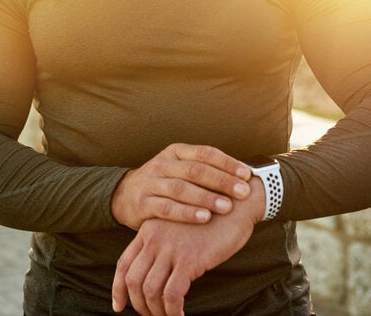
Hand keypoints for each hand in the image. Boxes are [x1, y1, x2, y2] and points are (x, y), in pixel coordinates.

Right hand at [111, 143, 251, 229]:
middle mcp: (163, 163)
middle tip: (243, 192)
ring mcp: (151, 182)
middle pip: (196, 170)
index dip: (227, 163)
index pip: (205, 153)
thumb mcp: (179, 169)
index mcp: (176, 152)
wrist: (123, 196)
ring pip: (182, 188)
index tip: (246, 175)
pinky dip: (187, 213)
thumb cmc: (163, 184)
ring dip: (207, 198)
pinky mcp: (143, 202)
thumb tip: (242, 176)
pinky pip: (167, 207)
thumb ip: (204, 171)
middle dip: (222, 181)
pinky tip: (204, 218)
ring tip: (227, 207)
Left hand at [112, 178, 265, 315]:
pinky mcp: (190, 260)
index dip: (118, 288)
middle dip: (138, 304)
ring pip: (149, 291)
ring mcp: (171, 248)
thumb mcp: (178, 227)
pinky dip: (172, 311)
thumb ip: (163, 243)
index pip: (123, 263)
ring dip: (156, 311)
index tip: (119, 305)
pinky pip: (172, 295)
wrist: (236, 205)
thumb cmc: (211, 218)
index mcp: (148, 229)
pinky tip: (180, 314)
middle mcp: (154, 238)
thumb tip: (155, 273)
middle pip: (133, 280)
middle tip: (150, 315)